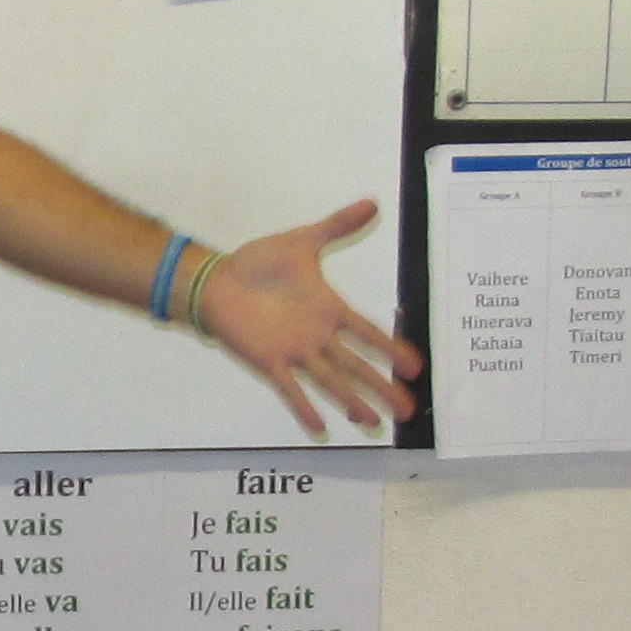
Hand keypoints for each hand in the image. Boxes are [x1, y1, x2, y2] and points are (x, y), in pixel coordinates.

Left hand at [195, 200, 418, 436]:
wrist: (216, 279)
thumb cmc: (257, 263)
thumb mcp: (303, 241)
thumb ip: (337, 225)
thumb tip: (372, 203)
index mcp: (329, 309)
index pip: (368, 333)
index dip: (392, 349)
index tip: (415, 367)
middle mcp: (317, 336)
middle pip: (357, 366)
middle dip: (382, 387)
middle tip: (408, 410)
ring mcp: (295, 351)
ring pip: (331, 381)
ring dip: (352, 401)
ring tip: (373, 423)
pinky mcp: (270, 360)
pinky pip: (290, 387)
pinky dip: (303, 407)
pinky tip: (321, 427)